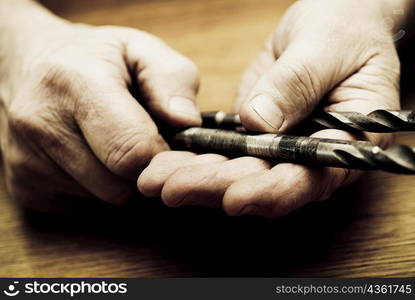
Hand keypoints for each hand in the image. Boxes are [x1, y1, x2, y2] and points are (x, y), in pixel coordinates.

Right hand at [0, 2, 200, 211]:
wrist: (31, 62)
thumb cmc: (95, 57)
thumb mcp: (141, 50)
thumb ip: (172, 80)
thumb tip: (187, 123)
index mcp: (76, 82)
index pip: (132, 151)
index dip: (163, 156)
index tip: (168, 144)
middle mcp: (41, 124)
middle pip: (120, 185)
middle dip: (142, 169)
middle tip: (140, 141)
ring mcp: (26, 160)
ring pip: (104, 199)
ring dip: (119, 178)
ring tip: (111, 142)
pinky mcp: (25, 187)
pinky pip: (82, 206)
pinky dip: (95, 187)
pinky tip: (89, 155)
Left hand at [138, 0, 401, 217]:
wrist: (335, 24)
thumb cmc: (345, 30)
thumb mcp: (327, 45)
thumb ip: (297, 83)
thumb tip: (259, 122)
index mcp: (349, 141)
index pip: (311, 178)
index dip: (272, 191)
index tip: (233, 198)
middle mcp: (314, 156)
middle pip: (265, 182)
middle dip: (217, 188)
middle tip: (169, 188)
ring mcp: (283, 147)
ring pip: (240, 173)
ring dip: (198, 179)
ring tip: (155, 180)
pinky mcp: (257, 135)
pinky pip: (226, 152)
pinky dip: (196, 159)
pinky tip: (167, 164)